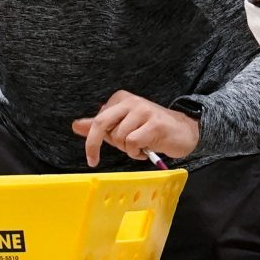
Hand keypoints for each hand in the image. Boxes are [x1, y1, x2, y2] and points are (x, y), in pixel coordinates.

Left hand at [73, 91, 200, 165]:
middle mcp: (131, 101)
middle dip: (93, 145)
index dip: (95, 139)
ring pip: (119, 137)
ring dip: (127, 150)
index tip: (100, 150)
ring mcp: (144, 111)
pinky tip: (146, 149)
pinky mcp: (154, 124)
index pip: (97, 120)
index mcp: (121, 99)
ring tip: (139, 147)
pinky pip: (133, 143)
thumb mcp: (122, 127)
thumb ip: (100, 126)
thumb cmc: (151, 130)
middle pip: (100, 123)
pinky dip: (136, 152)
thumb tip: (76, 125)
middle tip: (93, 160)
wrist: (184, 131)